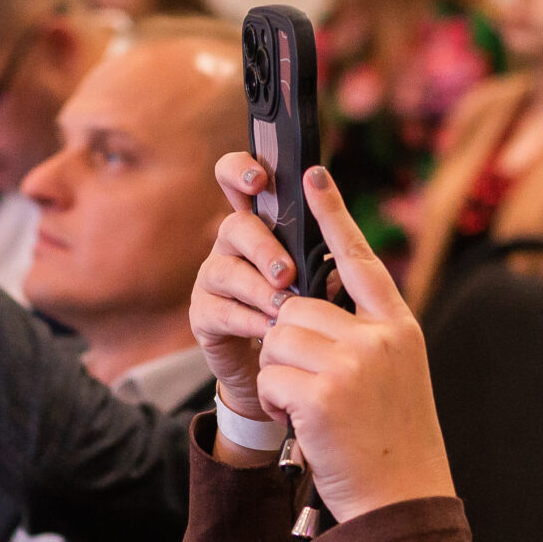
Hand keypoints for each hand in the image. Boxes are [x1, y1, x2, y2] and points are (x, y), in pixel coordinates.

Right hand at [192, 152, 313, 441]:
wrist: (284, 371)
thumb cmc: (308, 317)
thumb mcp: (323, 283)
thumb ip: (327, 263)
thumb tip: (338, 255)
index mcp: (262, 224)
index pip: (237, 179)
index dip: (240, 171)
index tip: (259, 179)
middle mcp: (232, 245)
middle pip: (234, 226)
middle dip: (262, 246)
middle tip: (287, 273)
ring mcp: (213, 279)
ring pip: (224, 270)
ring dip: (256, 287)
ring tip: (282, 305)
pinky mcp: (204, 315)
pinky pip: (219, 310)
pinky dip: (247, 319)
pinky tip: (268, 328)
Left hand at [251, 167, 454, 521]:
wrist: (401, 500)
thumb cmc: (391, 442)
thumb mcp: (393, 376)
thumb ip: (362, 336)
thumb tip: (302, 305)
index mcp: (399, 327)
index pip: (360, 259)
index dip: (333, 215)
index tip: (311, 175)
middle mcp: (379, 337)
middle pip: (297, 308)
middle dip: (285, 346)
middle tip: (307, 386)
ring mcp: (352, 363)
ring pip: (277, 339)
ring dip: (277, 375)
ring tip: (307, 407)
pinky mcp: (322, 392)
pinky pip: (268, 375)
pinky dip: (273, 402)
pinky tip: (300, 423)